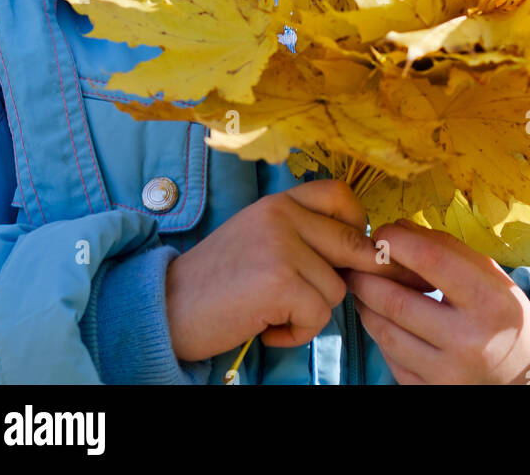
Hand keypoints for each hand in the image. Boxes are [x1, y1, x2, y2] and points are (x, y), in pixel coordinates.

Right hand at [164, 179, 427, 362]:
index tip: (346, 253)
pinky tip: (266, 329)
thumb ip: (300, 233)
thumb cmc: (216, 281)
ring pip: (337, 288)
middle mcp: (282, 215)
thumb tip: (362, 251)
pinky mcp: (280, 282)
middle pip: (351, 244)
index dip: (356, 224)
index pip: (340, 195)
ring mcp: (282, 246)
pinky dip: (297, 334)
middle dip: (346, 278)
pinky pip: (318, 317)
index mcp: (278, 201)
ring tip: (273, 313)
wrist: (167, 308)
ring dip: (312, 312)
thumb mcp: (258, 237)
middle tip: (315, 297)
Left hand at [343, 219, 529, 384]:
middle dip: (366, 275)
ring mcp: (449, 373)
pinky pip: (391, 359)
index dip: (397, 242)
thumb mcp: (492, 276)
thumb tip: (398, 228)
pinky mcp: (432, 393)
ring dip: (365, 303)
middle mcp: (470, 341)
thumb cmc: (505, 316)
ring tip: (362, 285)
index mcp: (490, 302)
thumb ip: (447, 249)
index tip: (381, 233)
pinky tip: (380, 317)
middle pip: (396, 301)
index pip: (431, 260)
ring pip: (385, 332)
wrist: (529, 376)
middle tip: (356, 260)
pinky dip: (379, 333)